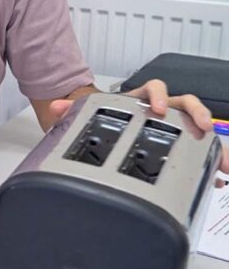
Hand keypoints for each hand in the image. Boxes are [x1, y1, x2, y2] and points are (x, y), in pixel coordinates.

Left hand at [49, 80, 228, 172]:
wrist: (110, 127)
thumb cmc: (107, 118)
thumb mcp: (89, 113)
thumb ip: (71, 109)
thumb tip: (56, 107)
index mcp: (141, 100)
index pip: (155, 88)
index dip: (161, 96)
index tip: (161, 109)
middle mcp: (163, 110)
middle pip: (187, 104)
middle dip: (198, 114)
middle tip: (204, 128)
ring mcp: (176, 127)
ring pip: (201, 129)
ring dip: (215, 143)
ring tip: (225, 161)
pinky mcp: (182, 147)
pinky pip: (201, 153)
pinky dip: (210, 165)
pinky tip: (217, 180)